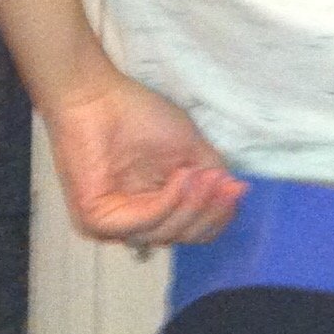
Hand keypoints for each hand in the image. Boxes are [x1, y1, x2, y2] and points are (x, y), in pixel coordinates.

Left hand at [44, 67, 247, 246]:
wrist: (96, 96)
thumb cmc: (138, 116)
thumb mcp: (189, 149)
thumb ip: (212, 177)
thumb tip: (235, 193)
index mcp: (153, 209)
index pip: (194, 230)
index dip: (219, 215)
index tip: (237, 189)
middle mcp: (133, 223)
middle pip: (184, 237)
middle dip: (210, 212)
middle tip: (224, 184)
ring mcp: (113, 225)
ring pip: (166, 235)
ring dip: (192, 205)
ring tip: (203, 175)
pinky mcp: (96, 221)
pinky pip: (143, 224)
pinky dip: (169, 202)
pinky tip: (182, 177)